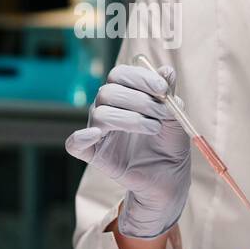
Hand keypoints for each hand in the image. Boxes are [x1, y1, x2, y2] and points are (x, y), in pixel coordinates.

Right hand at [65, 63, 190, 238]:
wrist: (169, 177)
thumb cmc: (169, 144)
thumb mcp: (175, 118)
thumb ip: (168, 95)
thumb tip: (167, 71)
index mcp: (124, 94)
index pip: (120, 74)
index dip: (140, 78)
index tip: (162, 89)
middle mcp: (106, 108)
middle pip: (108, 92)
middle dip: (140, 100)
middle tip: (162, 114)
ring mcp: (97, 131)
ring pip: (101, 114)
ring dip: (130, 119)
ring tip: (155, 128)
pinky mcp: (93, 153)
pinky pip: (74, 144)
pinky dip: (81, 137)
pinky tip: (96, 135)